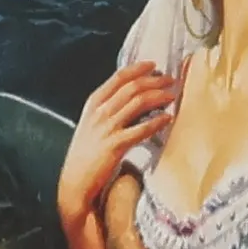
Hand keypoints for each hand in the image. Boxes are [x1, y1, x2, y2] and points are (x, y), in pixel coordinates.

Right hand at [56, 62, 175, 229]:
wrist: (74, 183)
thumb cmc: (84, 156)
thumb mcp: (91, 126)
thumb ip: (107, 111)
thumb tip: (130, 100)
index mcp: (93, 104)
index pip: (118, 77)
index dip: (138, 69)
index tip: (154, 65)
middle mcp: (99, 112)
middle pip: (132, 87)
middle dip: (154, 80)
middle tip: (170, 80)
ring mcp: (107, 128)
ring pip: (138, 102)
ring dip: (158, 96)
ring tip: (172, 95)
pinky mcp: (115, 145)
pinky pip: (141, 129)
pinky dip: (156, 121)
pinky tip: (167, 118)